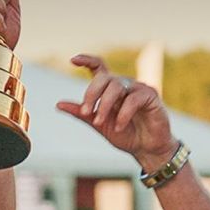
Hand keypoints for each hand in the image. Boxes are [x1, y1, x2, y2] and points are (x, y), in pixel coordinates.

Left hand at [56, 56, 176, 168]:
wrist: (146, 149)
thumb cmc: (125, 135)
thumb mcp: (99, 125)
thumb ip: (81, 114)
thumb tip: (58, 104)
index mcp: (111, 89)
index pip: (99, 68)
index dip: (86, 61)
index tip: (72, 60)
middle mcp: (124, 85)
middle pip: (104, 78)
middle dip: (92, 94)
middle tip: (86, 112)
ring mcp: (138, 88)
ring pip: (117, 87)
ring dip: (105, 105)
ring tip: (99, 123)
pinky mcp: (150, 95)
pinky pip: (133, 99)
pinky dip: (123, 114)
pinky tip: (119, 127)